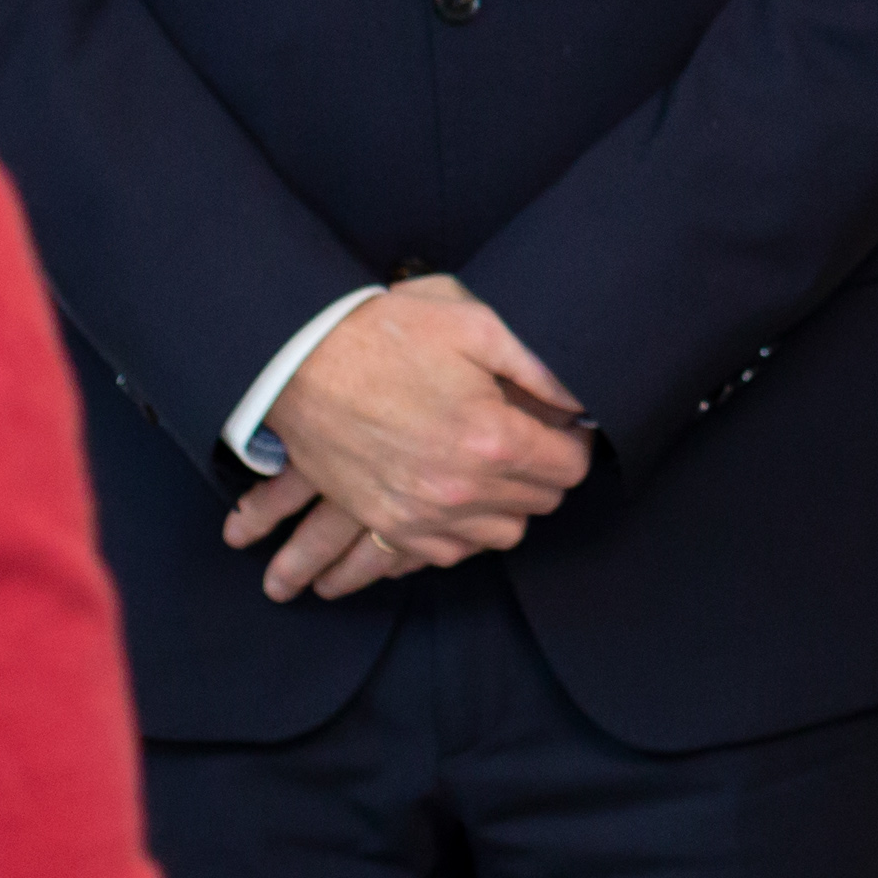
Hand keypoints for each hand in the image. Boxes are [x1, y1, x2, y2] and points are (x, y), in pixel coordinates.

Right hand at [225, 276, 590, 605]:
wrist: (297, 363)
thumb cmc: (387, 335)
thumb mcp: (475, 325)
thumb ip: (539, 367)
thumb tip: (581, 400)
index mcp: (492, 439)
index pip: (570, 468)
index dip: (575, 443)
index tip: (563, 426)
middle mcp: (462, 489)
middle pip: (541, 502)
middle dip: (544, 469)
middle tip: (530, 437)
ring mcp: (422, 514)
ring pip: (500, 535)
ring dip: (508, 503)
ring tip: (495, 466)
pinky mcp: (388, 523)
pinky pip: (448, 552)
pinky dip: (463, 530)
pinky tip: (459, 496)